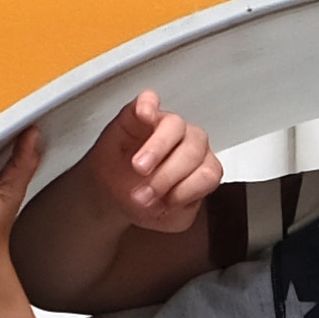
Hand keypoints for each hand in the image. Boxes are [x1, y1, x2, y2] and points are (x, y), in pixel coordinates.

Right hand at [46, 87, 216, 238]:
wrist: (110, 193)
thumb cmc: (142, 201)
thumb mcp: (166, 218)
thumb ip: (178, 209)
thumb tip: (171, 197)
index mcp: (201, 169)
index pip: (208, 174)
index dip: (185, 190)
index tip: (162, 205)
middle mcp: (189, 144)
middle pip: (192, 151)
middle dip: (167, 175)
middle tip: (143, 194)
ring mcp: (166, 126)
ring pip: (175, 126)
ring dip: (157, 148)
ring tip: (138, 167)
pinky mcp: (140, 113)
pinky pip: (149, 100)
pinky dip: (147, 105)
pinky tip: (143, 115)